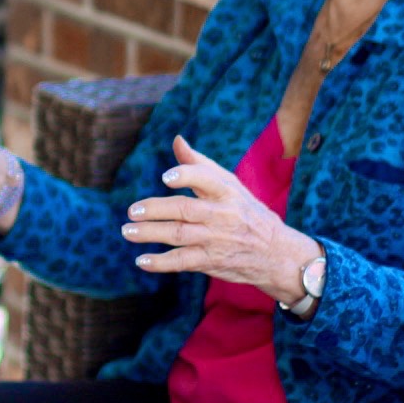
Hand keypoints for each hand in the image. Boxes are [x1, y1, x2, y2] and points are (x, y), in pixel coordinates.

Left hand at [124, 136, 318, 304]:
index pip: (207, 179)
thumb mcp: (230, 185)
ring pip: (179, 234)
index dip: (186, 176)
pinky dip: (161, 262)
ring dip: (150, 233)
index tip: (166, 177)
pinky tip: (142, 260)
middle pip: (185, 209)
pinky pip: (182, 261)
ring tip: (127, 232)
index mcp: (227, 191)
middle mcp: (222, 214)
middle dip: (155, 209)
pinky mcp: (211, 261)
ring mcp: (216, 239)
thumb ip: (200, 164)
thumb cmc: (246, 211)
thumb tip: (177, 140)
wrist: (276, 252)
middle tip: (132, 210)